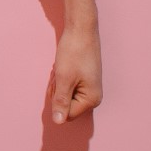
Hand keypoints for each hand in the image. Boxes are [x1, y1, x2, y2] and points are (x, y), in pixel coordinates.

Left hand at [49, 0, 102, 123]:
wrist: (81, 27)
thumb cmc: (74, 52)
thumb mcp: (63, 78)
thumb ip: (60, 101)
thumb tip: (57, 122)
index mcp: (92, 100)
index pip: (67, 114)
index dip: (57, 99)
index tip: (58, 81)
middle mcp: (93, 96)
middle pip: (66, 104)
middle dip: (57, 89)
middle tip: (59, 72)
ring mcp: (90, 87)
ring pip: (65, 93)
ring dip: (58, 81)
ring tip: (62, 66)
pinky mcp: (85, 78)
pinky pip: (68, 84)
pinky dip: (62, 75)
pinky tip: (64, 64)